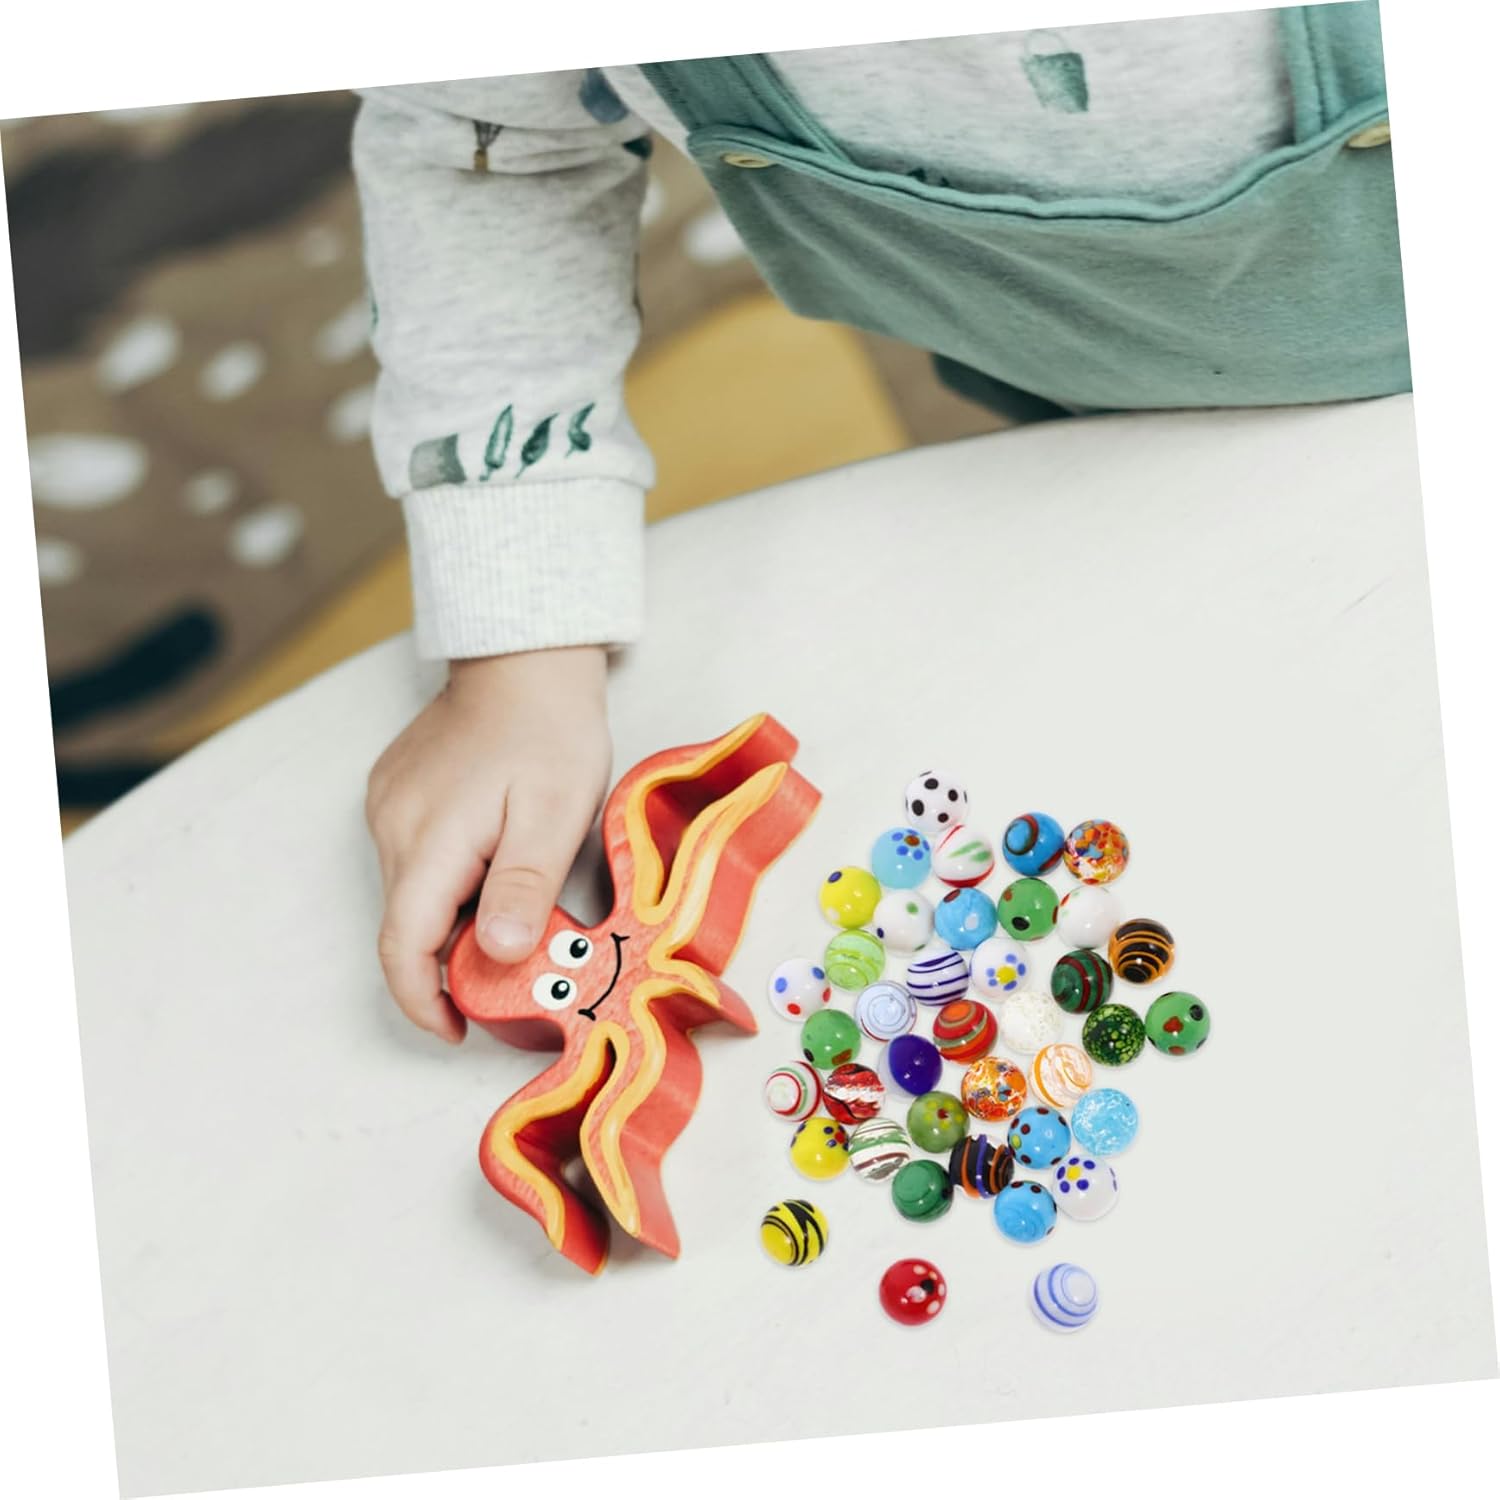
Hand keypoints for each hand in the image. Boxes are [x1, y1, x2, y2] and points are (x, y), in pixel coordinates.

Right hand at [365, 646, 610, 1041]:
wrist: (527, 657)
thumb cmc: (550, 730)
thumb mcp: (555, 812)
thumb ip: (521, 885)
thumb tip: (494, 953)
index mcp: (428, 840)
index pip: (402, 948)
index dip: (424, 1003)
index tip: (459, 1031)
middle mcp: (392, 827)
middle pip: (405, 927)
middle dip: (449, 967)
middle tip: (511, 979)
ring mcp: (388, 807)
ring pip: (410, 896)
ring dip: (451, 924)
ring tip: (512, 920)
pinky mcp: (396, 794)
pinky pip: (414, 862)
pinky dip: (447, 886)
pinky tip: (493, 869)